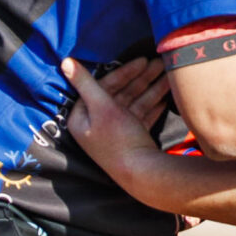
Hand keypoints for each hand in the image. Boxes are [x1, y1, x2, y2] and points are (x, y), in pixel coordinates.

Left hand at [60, 58, 160, 175]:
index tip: (141, 61)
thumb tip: (65, 62)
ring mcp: (116, 132)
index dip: (123, 73)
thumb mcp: (101, 107)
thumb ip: (85, 82)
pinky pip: (143, 115)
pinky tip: (167, 96)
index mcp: (83, 118)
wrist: (143, 173)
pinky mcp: (132, 138)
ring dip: (152, 88)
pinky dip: (154, 105)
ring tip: (170, 76)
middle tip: (160, 64)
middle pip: (120, 94)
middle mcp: (97, 124)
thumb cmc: (119, 140)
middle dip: (141, 78)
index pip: (102, 87)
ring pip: (135, 103)